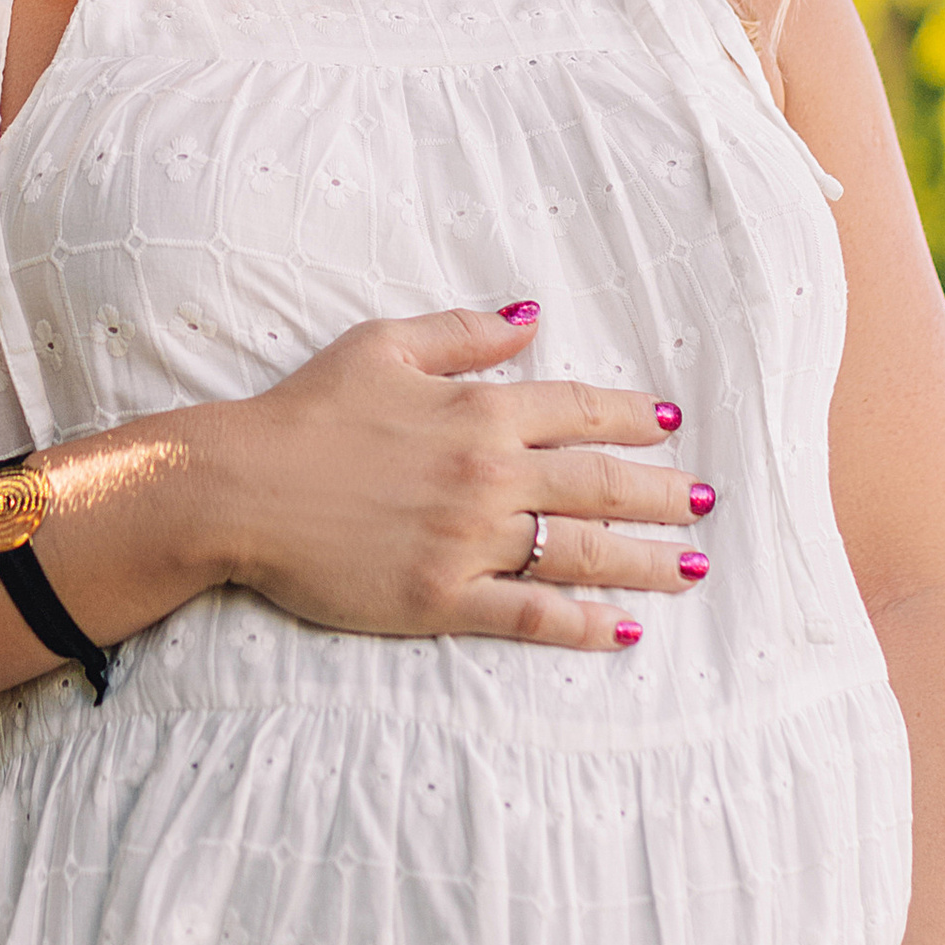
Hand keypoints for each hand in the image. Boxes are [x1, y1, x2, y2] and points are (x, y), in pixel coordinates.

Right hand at [188, 303, 711, 654]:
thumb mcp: (382, 345)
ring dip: (647, 559)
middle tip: (705, 502)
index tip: (668, 422)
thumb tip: (530, 316)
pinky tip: (625, 629)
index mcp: (480, 409)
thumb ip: (464, 333)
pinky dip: (584, 623)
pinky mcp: (443, 598)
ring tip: (693, 566)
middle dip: (663, 493)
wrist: (240, 487)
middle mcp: (490, 475)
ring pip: (582, 553)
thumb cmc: (305, 412)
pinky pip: (533, 615)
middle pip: (601, 485)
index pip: (580, 410)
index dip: (632, 416)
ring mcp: (471, 541)